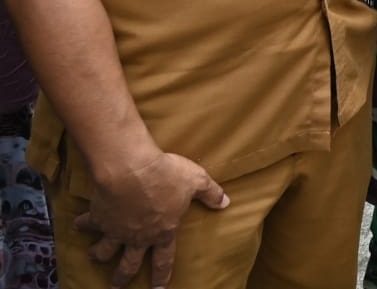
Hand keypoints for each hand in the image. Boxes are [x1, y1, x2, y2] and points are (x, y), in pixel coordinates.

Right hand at [78, 151, 228, 288]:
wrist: (131, 170)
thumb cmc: (167, 176)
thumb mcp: (197, 181)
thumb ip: (211, 193)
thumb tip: (225, 202)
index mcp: (163, 232)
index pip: (164, 260)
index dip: (161, 276)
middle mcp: (138, 237)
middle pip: (128, 265)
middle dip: (122, 278)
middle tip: (116, 287)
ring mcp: (116, 230)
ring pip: (104, 251)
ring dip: (99, 255)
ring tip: (95, 256)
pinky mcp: (98, 218)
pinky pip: (88, 224)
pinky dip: (83, 225)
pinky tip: (79, 224)